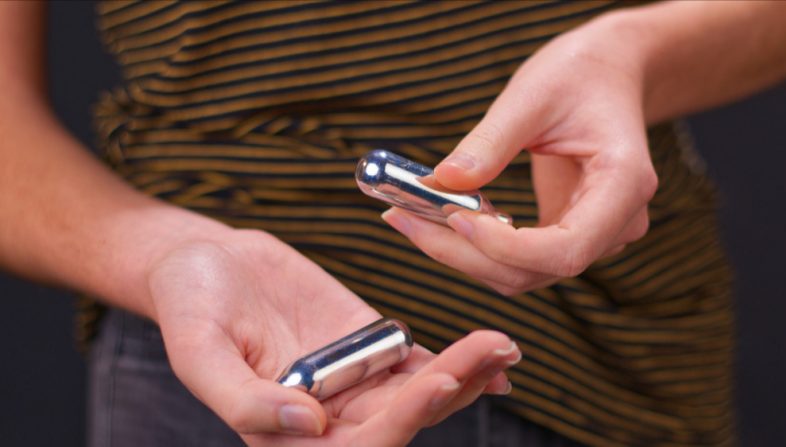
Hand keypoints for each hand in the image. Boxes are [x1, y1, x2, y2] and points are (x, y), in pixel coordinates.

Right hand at [147, 229, 518, 445]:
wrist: (205, 261)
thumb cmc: (189, 305)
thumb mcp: (199, 352)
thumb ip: (245, 401)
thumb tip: (309, 426)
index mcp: (286, 433)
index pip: (357, 445)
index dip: (402, 420)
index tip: (439, 381)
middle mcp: (326, 416)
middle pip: (402, 417)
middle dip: (451, 387)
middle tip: (494, 351)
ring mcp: (350, 379)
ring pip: (417, 390)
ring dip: (464, 373)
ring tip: (504, 346)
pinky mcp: (365, 343)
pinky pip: (414, 360)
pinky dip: (453, 358)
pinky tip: (492, 352)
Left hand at [382, 15, 657, 295]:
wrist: (608, 76)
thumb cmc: (580, 76)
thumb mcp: (533, 95)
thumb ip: (490, 142)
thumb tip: (442, 181)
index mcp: (624, 184)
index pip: (567, 248)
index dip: (506, 247)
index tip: (453, 217)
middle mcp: (617, 223)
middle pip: (536, 270)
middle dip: (465, 254)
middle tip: (404, 217)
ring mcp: (595, 235)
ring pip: (522, 273)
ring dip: (462, 255)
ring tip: (410, 217)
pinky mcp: (567, 234)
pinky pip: (517, 259)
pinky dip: (475, 247)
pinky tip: (439, 220)